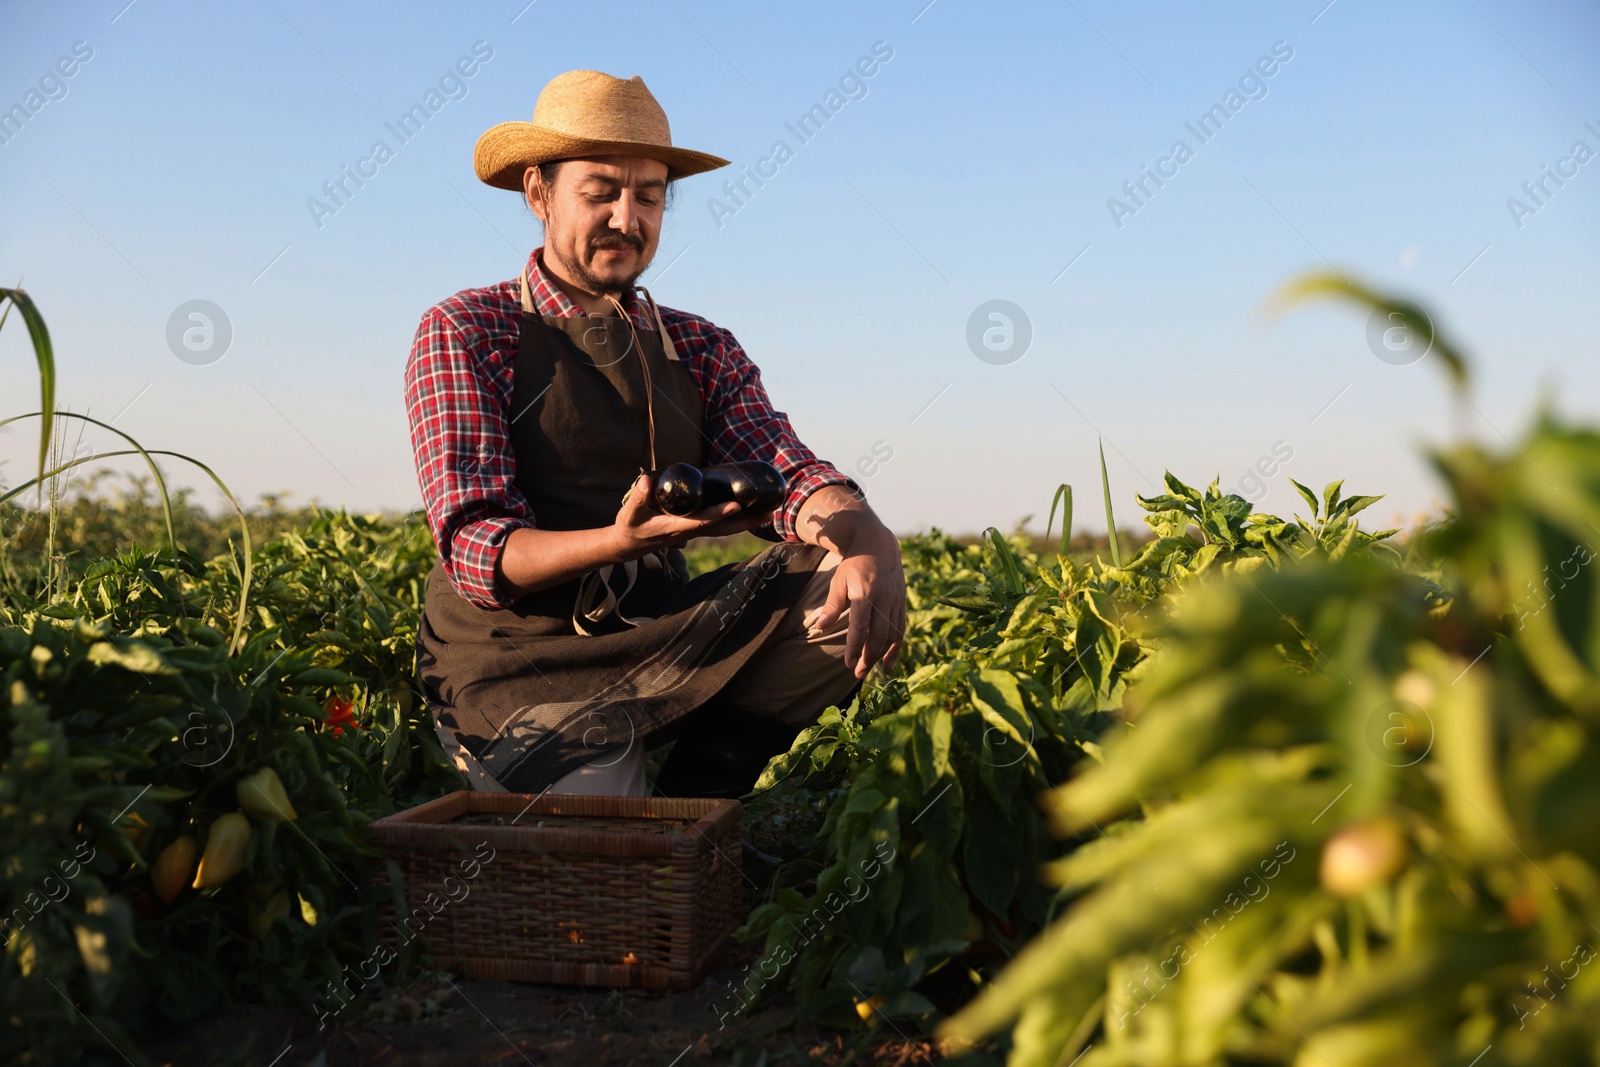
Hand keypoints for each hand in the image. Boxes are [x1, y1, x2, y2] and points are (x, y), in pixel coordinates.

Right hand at [611, 474, 769, 556]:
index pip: (702, 520)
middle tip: (768, 512)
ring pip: (726, 528)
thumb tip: (646, 481)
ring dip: (746, 522)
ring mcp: (695, 530)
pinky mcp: (696, 527)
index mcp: (677, 526)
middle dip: (745, 521)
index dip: (719, 513)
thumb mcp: (630, 512)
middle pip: (724, 528)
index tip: (736, 504)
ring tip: (767, 512)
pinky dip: (737, 520)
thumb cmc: (631, 526)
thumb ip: (639, 497)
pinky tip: (749, 512)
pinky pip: (721, 525)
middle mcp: (691, 531)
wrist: (630, 544)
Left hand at [808, 527, 905, 679]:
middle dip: (868, 657)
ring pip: (891, 635)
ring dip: (881, 656)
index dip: (855, 647)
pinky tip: (888, 663)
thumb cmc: (854, 565)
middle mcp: (883, 598)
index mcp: (865, 593)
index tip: (849, 664)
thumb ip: (831, 605)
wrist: (879, 545)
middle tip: (858, 674)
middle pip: (878, 635)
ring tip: (869, 670)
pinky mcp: (902, 603)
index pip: (860, 626)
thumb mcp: (839, 581)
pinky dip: (895, 648)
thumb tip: (819, 627)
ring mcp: (895, 601)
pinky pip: (901, 629)